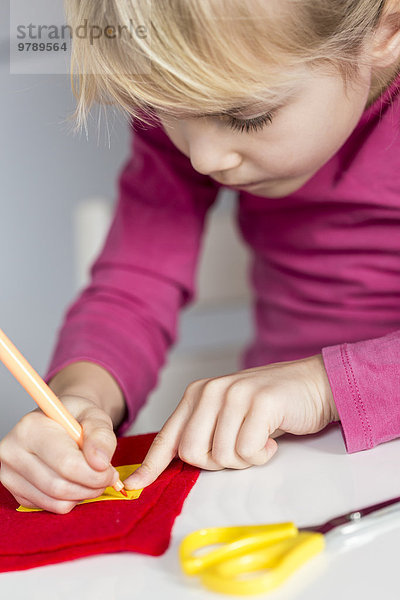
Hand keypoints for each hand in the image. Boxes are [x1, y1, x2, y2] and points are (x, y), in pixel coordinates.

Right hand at [0, 396, 119, 513]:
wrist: (59, 422)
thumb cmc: (76, 417)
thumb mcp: (95, 417)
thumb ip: (101, 436)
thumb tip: (101, 462)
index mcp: (31, 427)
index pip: (66, 464)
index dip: (95, 474)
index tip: (110, 471)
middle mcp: (13, 451)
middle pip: (59, 486)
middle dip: (91, 486)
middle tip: (106, 477)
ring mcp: (10, 474)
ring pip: (55, 501)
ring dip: (83, 494)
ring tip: (92, 477)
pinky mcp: (15, 491)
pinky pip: (49, 507)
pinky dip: (69, 500)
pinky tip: (74, 481)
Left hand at [123, 354, 337, 489]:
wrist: (314, 384)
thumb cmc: (269, 406)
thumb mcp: (228, 415)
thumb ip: (202, 432)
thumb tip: (174, 463)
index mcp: (197, 394)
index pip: (168, 436)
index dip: (151, 465)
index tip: (134, 486)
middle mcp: (211, 391)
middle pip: (192, 453)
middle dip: (217, 463)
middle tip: (239, 447)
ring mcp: (235, 394)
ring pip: (221, 455)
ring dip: (244, 458)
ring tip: (258, 437)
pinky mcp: (260, 402)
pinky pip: (248, 450)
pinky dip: (262, 454)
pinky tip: (271, 436)